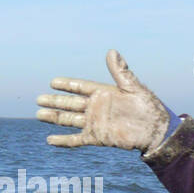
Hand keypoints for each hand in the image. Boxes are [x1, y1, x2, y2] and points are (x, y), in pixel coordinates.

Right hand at [36, 49, 170, 154]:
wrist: (154, 130)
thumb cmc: (147, 107)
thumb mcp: (133, 87)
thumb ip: (120, 71)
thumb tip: (111, 51)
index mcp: (103, 94)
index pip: (80, 88)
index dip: (67, 85)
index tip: (53, 82)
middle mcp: (96, 108)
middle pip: (70, 104)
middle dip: (55, 101)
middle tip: (39, 99)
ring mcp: (94, 123)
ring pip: (69, 120)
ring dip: (54, 118)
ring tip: (39, 115)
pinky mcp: (96, 138)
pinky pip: (75, 140)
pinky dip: (63, 141)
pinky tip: (50, 140)